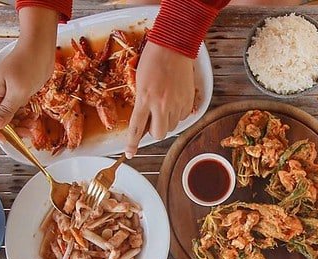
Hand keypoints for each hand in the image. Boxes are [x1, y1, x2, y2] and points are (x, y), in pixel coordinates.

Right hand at [0, 7, 57, 140]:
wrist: (40, 47)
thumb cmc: (28, 64)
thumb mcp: (18, 90)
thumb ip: (6, 109)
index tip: (4, 137)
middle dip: (8, 129)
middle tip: (23, 135)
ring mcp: (8, 93)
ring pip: (8, 115)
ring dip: (18, 124)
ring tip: (31, 129)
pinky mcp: (19, 92)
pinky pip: (18, 109)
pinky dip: (25, 116)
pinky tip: (33, 120)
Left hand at [124, 42, 194, 157]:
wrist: (173, 46)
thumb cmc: (153, 60)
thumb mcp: (140, 81)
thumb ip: (142, 102)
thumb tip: (143, 119)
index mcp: (145, 98)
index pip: (136, 128)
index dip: (132, 143)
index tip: (130, 153)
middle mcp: (161, 104)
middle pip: (158, 134)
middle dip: (154, 130)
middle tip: (153, 119)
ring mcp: (176, 103)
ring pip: (171, 126)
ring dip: (166, 121)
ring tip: (165, 103)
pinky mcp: (188, 100)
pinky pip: (182, 117)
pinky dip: (178, 113)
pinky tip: (174, 99)